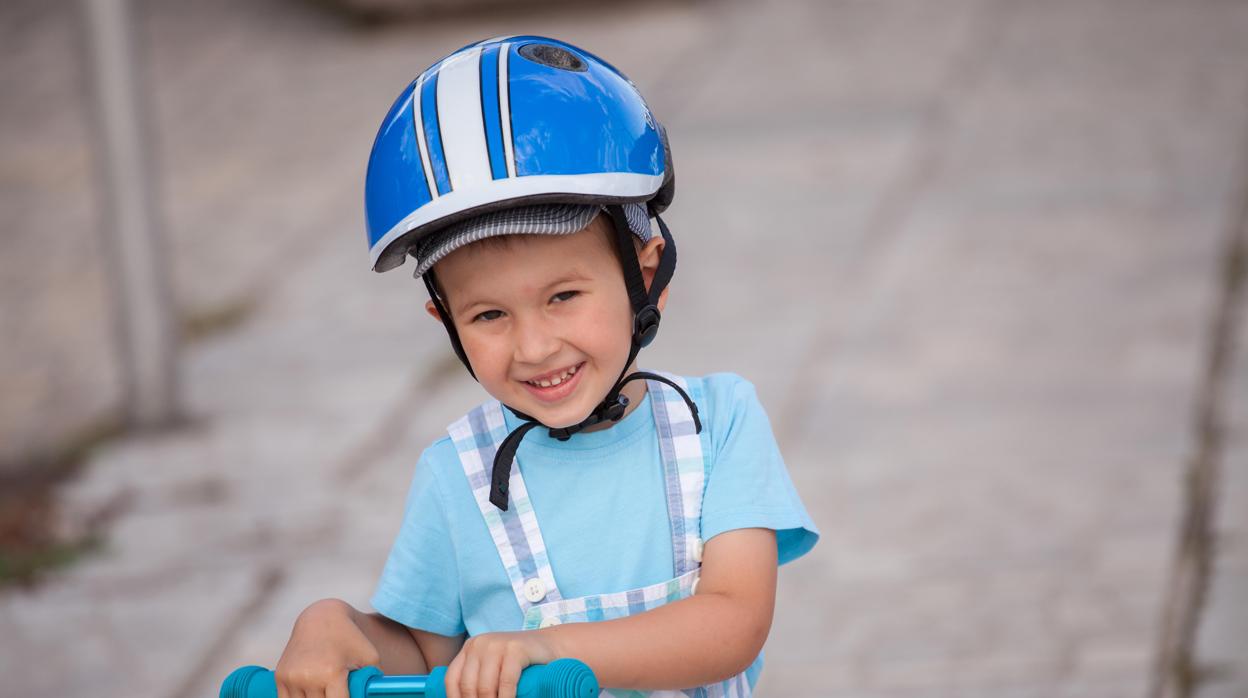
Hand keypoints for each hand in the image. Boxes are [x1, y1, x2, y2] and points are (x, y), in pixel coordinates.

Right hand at [275, 598, 381, 697]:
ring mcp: (292, 677)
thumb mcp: (370, 658)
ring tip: (325, 687)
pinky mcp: (280, 677)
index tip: (347, 695)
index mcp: (331, 672)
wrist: (321, 619)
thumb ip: (371, 683)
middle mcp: (308, 676)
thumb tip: (370, 697)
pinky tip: (311, 692)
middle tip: (336, 688)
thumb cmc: (349, 639)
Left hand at [444, 629, 558, 697]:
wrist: (550, 646)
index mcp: (470, 648)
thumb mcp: (493, 667)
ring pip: (485, 687)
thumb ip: (479, 680)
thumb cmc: (520, 663)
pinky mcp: (516, 649)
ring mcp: (498, 644)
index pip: (452, 679)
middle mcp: (480, 643)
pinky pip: (506, 682)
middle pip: (468, 686)